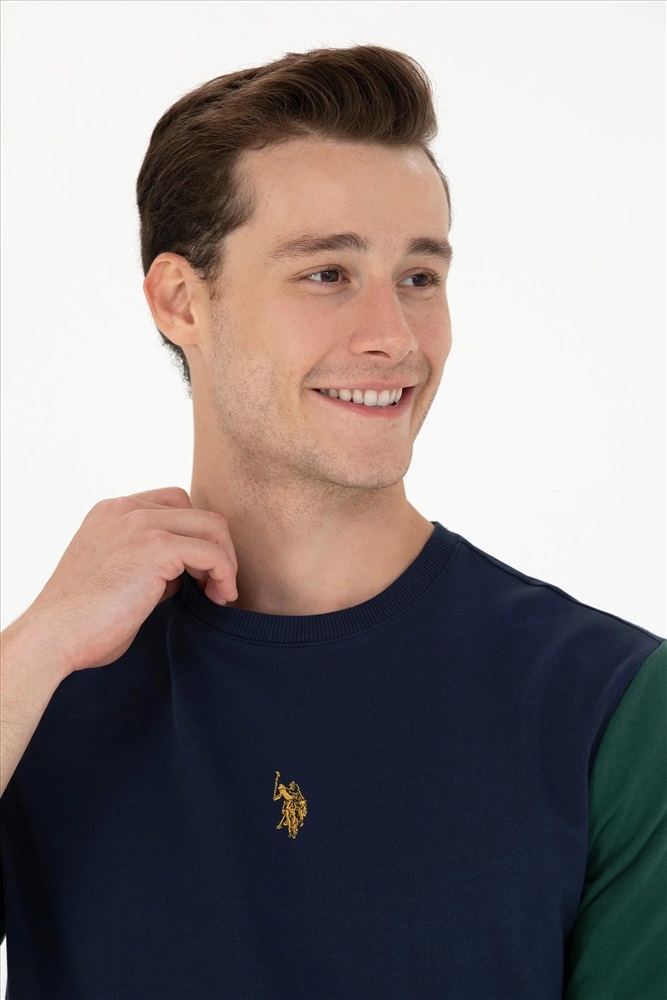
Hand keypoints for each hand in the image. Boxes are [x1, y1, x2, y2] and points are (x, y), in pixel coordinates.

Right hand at [20, 487, 237, 672]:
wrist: (55, 636)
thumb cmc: (84, 621)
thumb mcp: (117, 576)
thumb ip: (152, 563)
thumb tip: (189, 571)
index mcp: (111, 511)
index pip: (174, 503)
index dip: (194, 536)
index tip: (199, 573)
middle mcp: (126, 509)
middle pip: (198, 512)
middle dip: (217, 548)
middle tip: (216, 586)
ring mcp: (140, 524)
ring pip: (212, 527)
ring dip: (226, 561)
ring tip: (220, 594)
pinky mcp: (156, 547)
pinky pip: (212, 552)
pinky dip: (225, 574)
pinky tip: (219, 598)